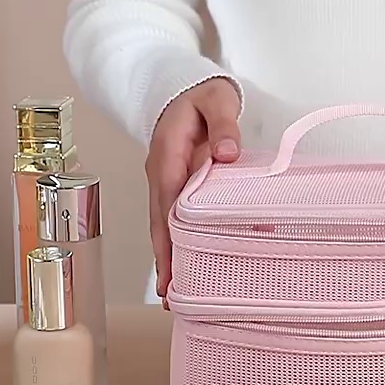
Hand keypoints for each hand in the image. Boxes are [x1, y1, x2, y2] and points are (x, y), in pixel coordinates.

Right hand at [146, 78, 240, 301]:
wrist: (183, 88)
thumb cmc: (202, 96)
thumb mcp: (216, 100)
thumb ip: (224, 124)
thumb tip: (226, 153)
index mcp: (168, 154)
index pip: (168, 201)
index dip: (169, 235)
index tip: (174, 264)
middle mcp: (160, 173)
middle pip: (158, 222)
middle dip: (163, 259)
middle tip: (171, 296)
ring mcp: (164, 182)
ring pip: (161, 225)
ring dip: (166, 258)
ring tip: (173, 294)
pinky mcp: (172, 187)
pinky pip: (170, 219)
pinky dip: (173, 244)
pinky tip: (181, 267)